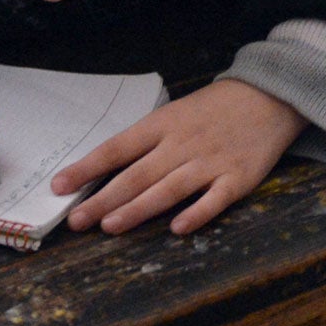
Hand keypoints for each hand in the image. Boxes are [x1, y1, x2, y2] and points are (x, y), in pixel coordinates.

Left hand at [52, 79, 304, 236]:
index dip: (86, 169)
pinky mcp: (238, 178)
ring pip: (168, 189)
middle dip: (103, 199)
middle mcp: (180, 144)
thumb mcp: (171, 116)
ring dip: (138, 208)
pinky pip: (215, 199)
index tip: (59, 187)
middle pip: (137, 175)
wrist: (266, 96)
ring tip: (110, 226)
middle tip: (76, 221)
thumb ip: (143, 144)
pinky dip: (196, 213)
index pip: (115, 149)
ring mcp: (209, 162)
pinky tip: (177, 228)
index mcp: (160, 125)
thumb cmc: (209, 111)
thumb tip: (102, 173)